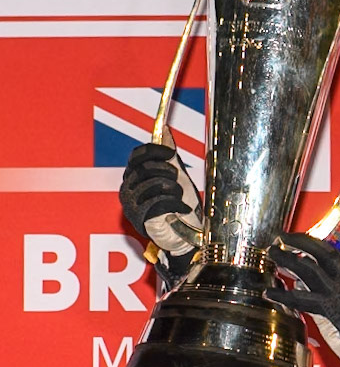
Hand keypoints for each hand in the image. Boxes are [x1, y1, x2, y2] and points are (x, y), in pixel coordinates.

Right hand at [119, 133, 201, 256]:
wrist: (185, 235)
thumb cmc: (179, 207)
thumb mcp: (175, 177)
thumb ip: (168, 157)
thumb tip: (165, 131)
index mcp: (133, 177)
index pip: (136, 156)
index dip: (154, 151)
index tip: (171, 153)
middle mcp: (127, 190)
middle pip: (145, 168)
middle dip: (167, 172)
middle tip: (177, 182)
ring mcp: (131, 206)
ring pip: (154, 184)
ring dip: (174, 190)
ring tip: (179, 199)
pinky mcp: (141, 220)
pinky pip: (160, 202)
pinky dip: (177, 204)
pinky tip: (182, 209)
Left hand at [267, 232, 339, 365]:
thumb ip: (325, 284)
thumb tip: (299, 282)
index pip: (327, 249)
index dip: (307, 241)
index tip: (291, 238)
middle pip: (318, 253)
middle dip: (297, 242)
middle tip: (279, 239)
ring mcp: (336, 292)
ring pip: (308, 270)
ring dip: (287, 260)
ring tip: (272, 254)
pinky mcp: (327, 309)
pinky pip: (300, 299)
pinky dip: (282, 295)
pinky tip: (268, 293)